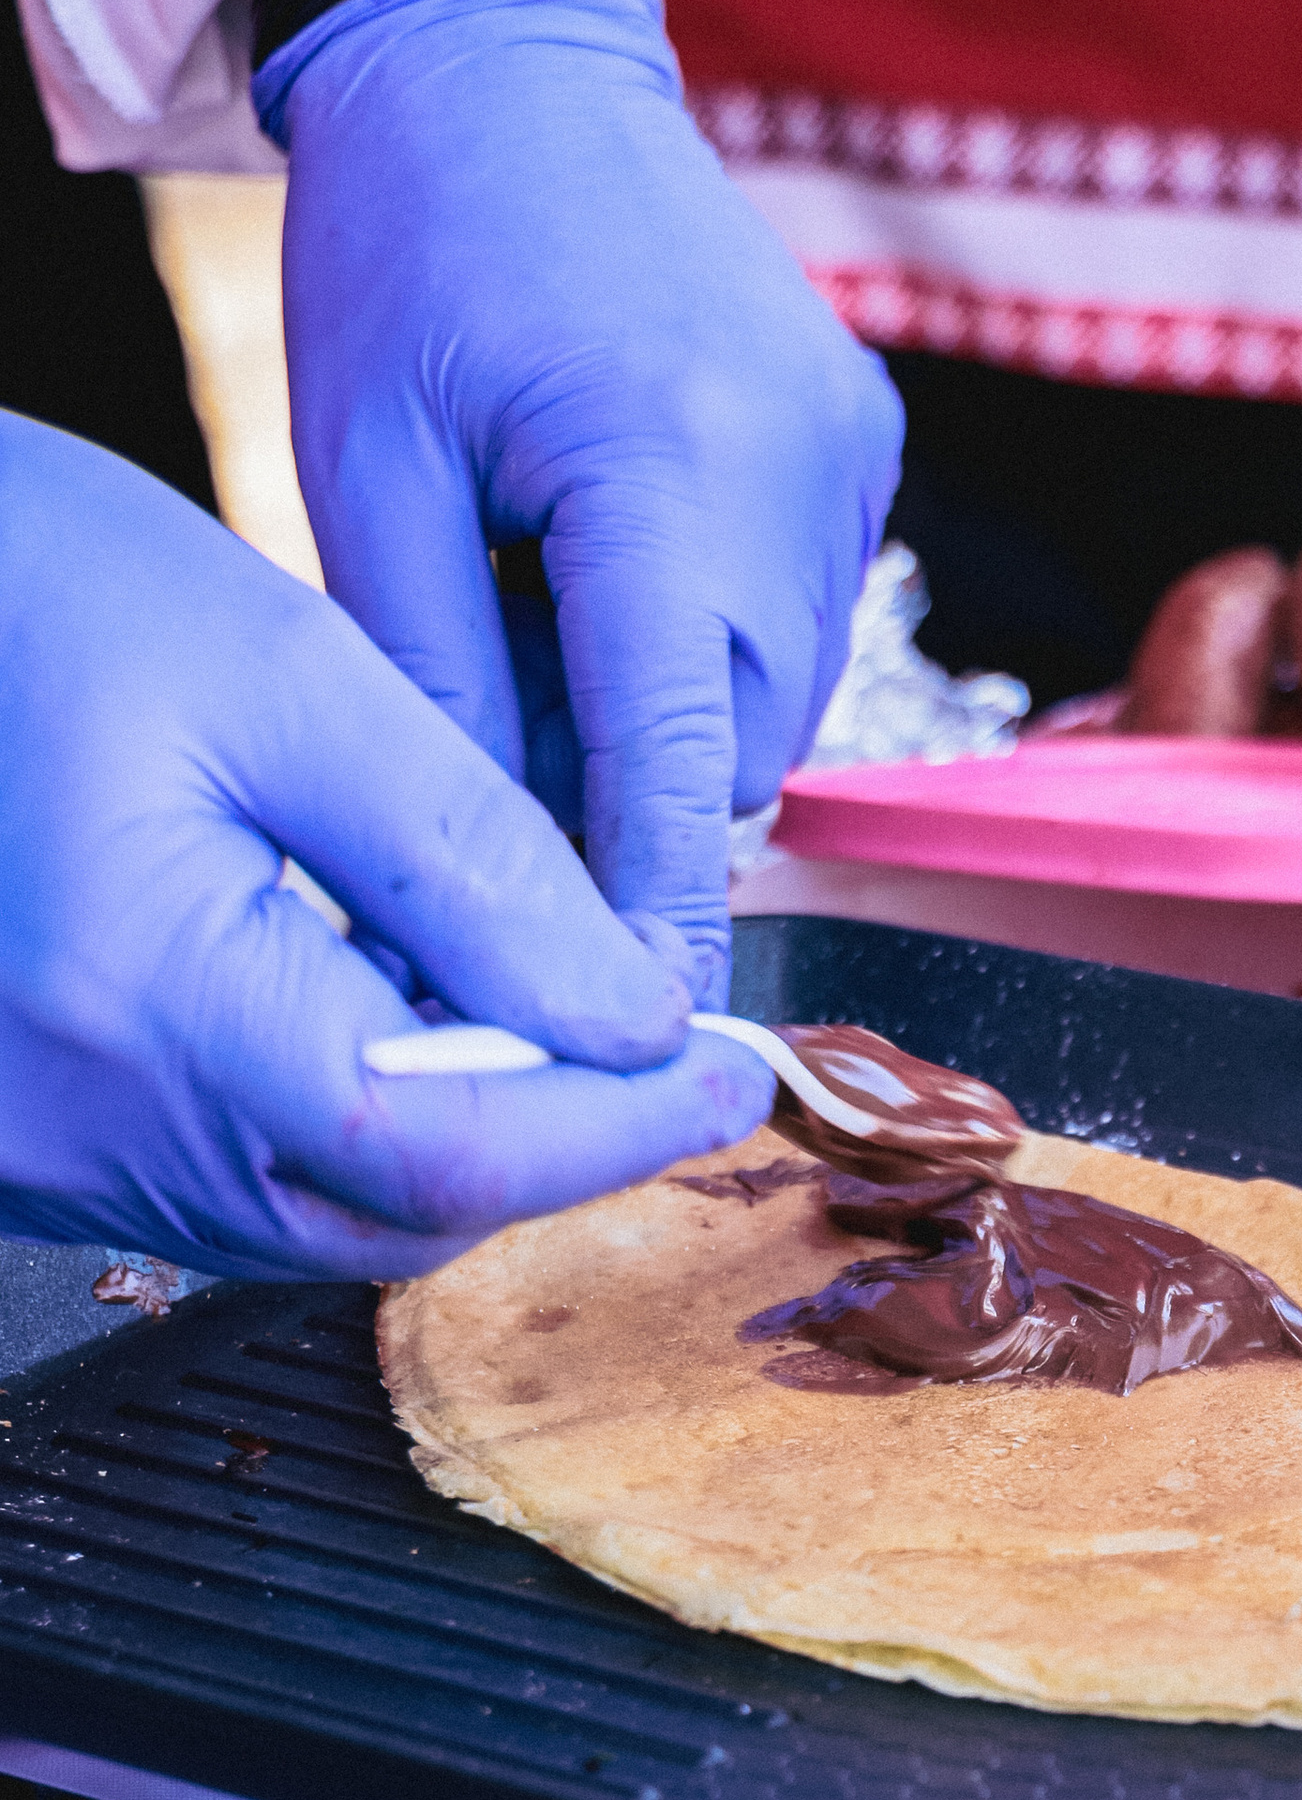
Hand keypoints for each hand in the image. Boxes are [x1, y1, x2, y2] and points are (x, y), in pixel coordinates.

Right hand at [0, 420, 772, 1280]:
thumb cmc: (19, 581)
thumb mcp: (283, 673)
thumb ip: (472, 862)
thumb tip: (632, 1010)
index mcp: (139, 1004)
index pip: (448, 1146)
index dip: (616, 1125)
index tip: (732, 1071)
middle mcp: (72, 1125)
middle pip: (391, 1213)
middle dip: (551, 1142)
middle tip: (667, 1052)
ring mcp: (32, 1152)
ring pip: (315, 1218)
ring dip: (453, 1140)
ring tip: (542, 1017)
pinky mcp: (18, 1142)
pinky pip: (221, 1184)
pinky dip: (339, 1125)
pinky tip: (390, 1017)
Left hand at [255, 0, 902, 1004]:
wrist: (505, 56)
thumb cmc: (409, 252)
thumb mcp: (370, 479)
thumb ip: (440, 688)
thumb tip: (500, 876)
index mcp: (664, 470)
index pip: (679, 762)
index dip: (657, 908)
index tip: (638, 1020)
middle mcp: (796, 471)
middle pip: (735, 746)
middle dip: (632, 779)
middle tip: (501, 696)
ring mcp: (852, 453)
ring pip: (777, 692)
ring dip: (672, 699)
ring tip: (549, 584)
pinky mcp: (868, 440)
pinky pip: (804, 610)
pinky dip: (715, 625)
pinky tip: (619, 533)